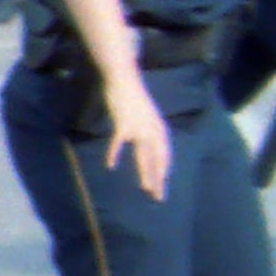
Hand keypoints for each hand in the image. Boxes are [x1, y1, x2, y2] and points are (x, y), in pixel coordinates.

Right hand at [101, 75, 169, 201]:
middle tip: (158, 196)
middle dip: (158, 179)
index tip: (161, 185)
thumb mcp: (144, 114)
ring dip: (145, 173)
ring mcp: (139, 127)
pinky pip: (118, 142)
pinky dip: (114, 153)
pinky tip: (110, 166)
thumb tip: (144, 141)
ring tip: (146, 189)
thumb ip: (145, 128)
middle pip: (157, 159)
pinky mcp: (123, 123)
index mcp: (158, 128)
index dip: (163, 170)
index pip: (164, 154)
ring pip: (144, 155)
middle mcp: (152, 129)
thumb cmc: (132, 96)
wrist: (123, 78)